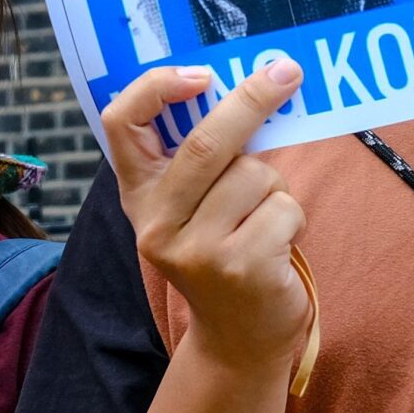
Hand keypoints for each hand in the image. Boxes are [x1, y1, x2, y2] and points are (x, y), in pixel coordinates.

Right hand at [104, 60, 312, 375]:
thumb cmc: (223, 255)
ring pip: (256, 175)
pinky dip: (292, 220)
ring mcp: (195, 248)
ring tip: (262, 222)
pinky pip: (283, 209)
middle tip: (286, 72)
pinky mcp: (238, 267)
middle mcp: (156, 222)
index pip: (121, 123)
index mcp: (140, 195)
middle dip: (251, 100)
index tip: (201, 74)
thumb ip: (202, 160)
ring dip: (275, 189)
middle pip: (204, 141)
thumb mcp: (193, 208)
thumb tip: (253, 84)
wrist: (236, 340)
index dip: (155, 88)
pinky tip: (276, 247)